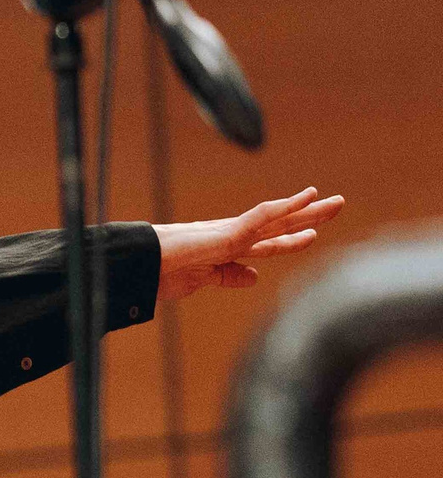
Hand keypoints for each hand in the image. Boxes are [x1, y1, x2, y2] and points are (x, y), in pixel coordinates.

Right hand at [153, 188, 344, 301]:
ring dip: (307, 209)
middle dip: (309, 216)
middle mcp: (233, 235)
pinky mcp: (227, 233)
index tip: (313, 232)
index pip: (267, 242)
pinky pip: (262, 216)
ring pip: (278, 218)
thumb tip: (255, 276)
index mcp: (226, 248)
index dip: (291, 238)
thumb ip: (228, 275)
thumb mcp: (201, 279)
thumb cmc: (159, 272)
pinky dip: (286, 206)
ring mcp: (231, 232)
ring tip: (334, 201)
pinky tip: (306, 198)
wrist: (139, 268)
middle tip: (338, 204)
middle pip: (279, 225)